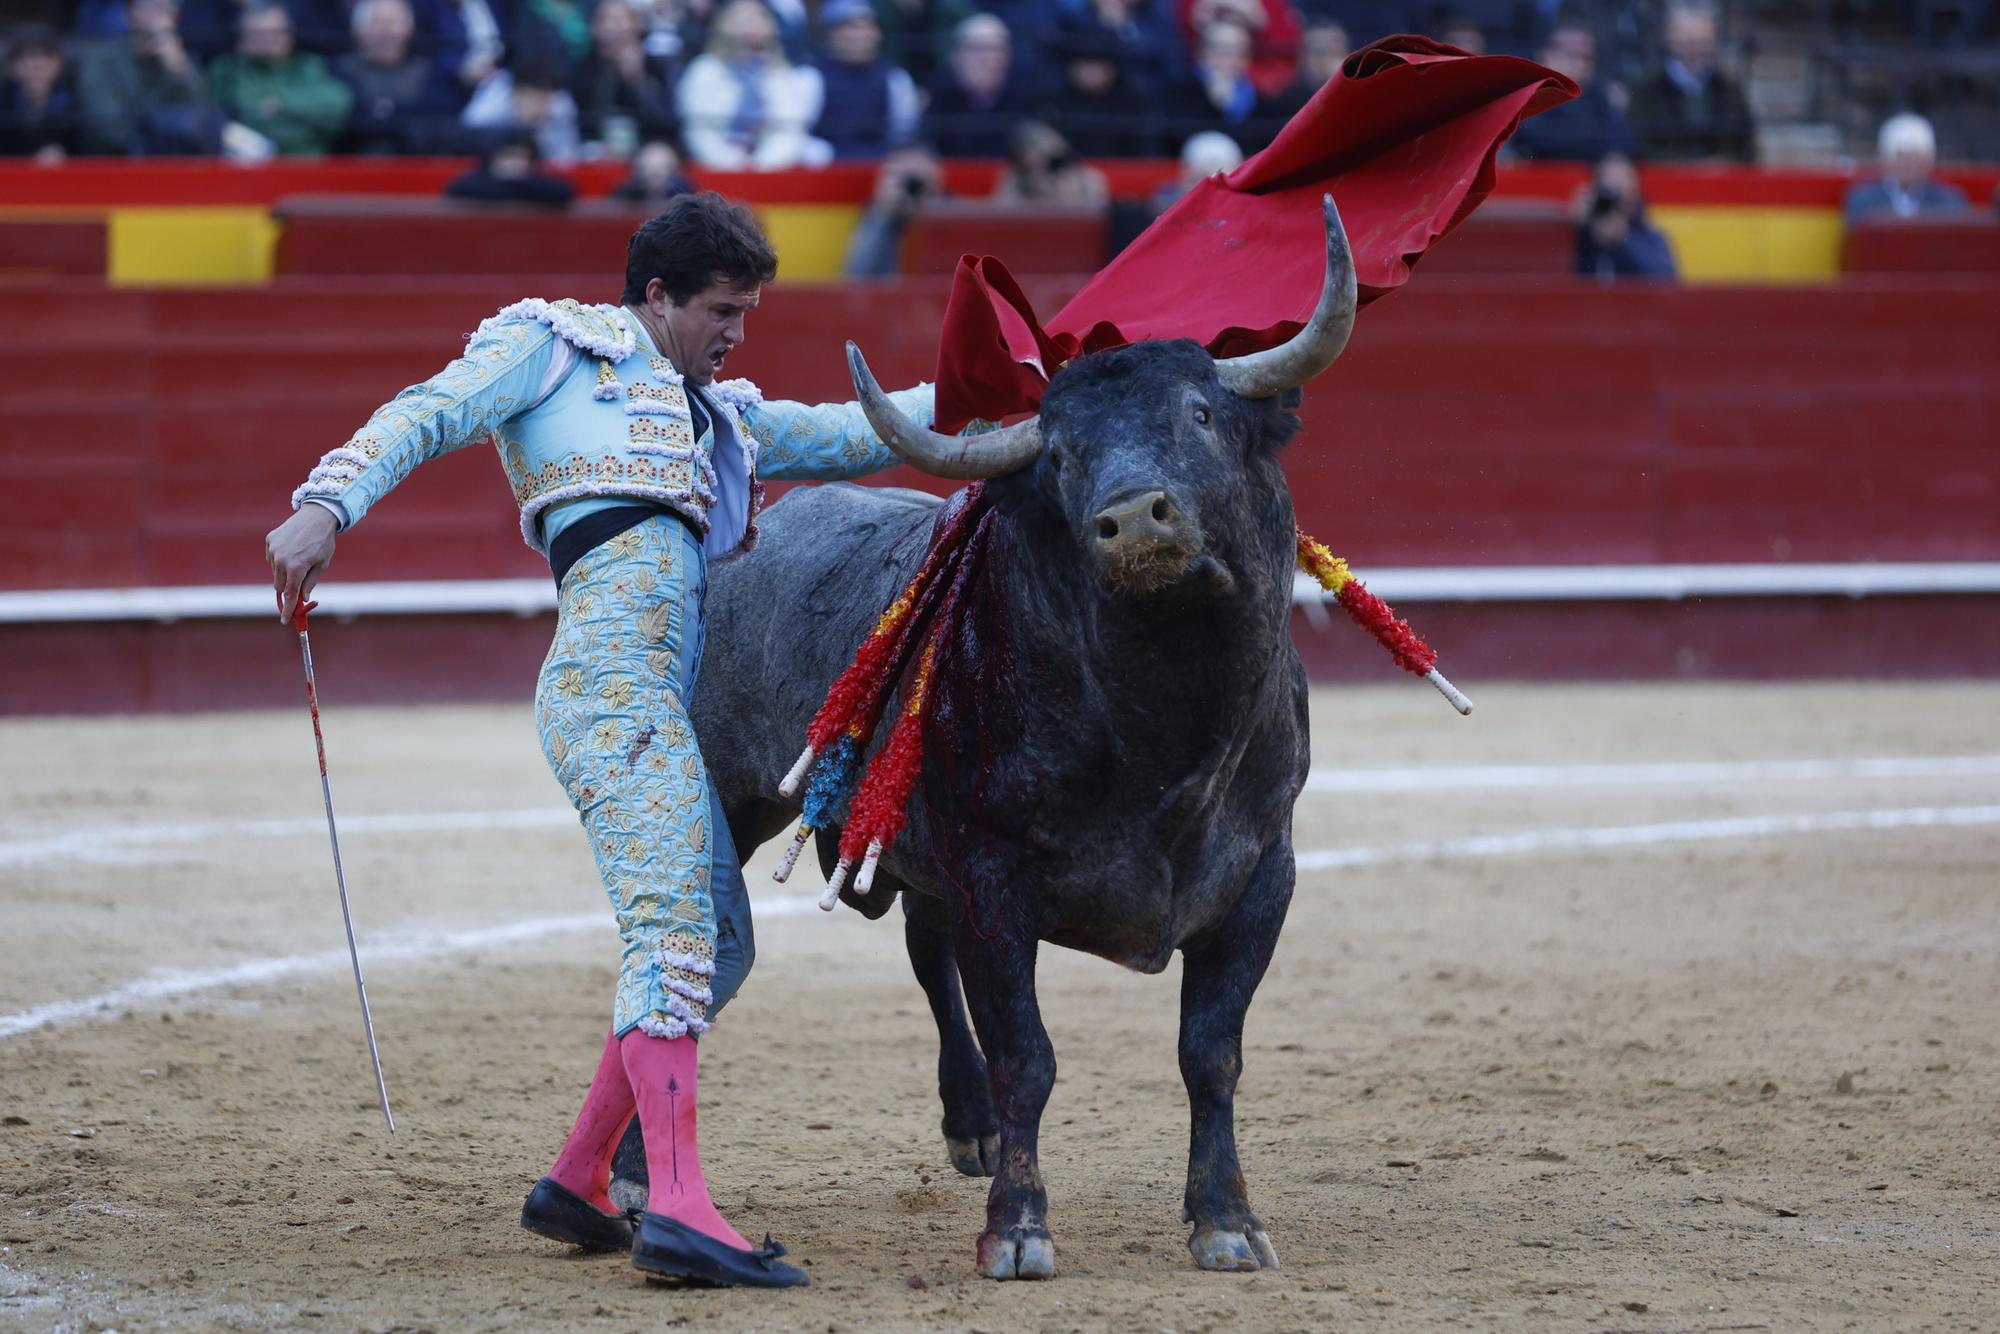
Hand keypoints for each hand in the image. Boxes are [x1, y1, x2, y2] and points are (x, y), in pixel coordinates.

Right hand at [267, 505, 337, 624]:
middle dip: (289, 590)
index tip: (285, 621)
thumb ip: (310, 582)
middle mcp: (281, 560)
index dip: (288, 610)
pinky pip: (271, 559)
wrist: (316, 516)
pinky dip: (279, 560)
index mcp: (297, 567)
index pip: (290, 595)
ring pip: (275, 573)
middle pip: (281, 587)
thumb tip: (302, 598)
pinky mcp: (269, 541)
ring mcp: (273, 550)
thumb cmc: (323, 542)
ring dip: (285, 574)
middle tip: (299, 586)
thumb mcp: (322, 564)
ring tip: (300, 559)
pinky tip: (292, 550)